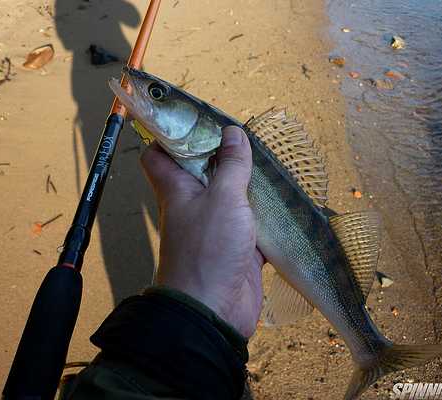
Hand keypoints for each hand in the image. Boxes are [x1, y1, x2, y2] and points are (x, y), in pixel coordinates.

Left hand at [141, 126, 264, 337]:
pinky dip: (264, 213)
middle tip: (246, 138)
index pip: (158, 154)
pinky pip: (250, 222)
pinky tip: (283, 200)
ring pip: (229, 195)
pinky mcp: (237, 245)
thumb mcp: (223, 198)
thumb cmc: (208, 249)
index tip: (195, 121)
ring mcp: (215, 225)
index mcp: (176, 188)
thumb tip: (232, 134)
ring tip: (270, 163)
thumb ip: (230, 165)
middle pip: (201, 171)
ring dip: (247, 183)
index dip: (170, 135)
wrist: (214, 310)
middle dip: (222, 154)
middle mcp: (192, 204)